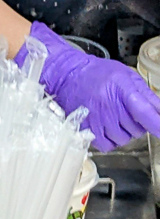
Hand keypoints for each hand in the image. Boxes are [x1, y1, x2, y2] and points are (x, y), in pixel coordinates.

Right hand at [17, 22, 159, 150]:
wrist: (67, 74)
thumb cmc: (97, 73)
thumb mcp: (127, 76)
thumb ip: (148, 96)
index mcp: (121, 89)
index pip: (145, 112)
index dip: (158, 125)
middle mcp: (108, 105)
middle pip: (137, 130)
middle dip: (136, 123)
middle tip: (125, 110)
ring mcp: (95, 118)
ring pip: (123, 139)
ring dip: (123, 132)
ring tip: (113, 116)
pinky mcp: (85, 127)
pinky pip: (107, 145)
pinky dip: (110, 140)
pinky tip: (106, 127)